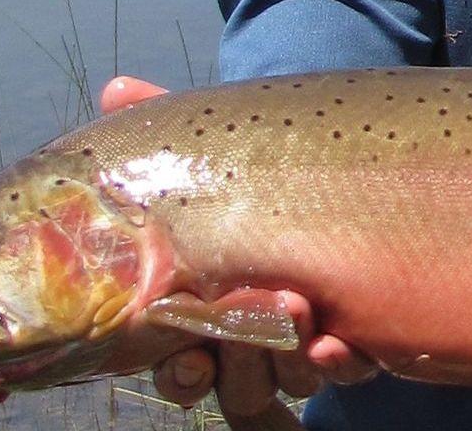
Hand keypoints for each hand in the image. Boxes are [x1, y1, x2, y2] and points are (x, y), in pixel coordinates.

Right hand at [99, 77, 379, 414]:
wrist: (340, 167)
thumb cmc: (250, 170)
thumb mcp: (210, 148)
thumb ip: (163, 127)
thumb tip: (116, 89)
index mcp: (201, 315)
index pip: (180, 366)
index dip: (182, 368)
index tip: (188, 350)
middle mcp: (248, 344)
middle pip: (233, 382)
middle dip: (242, 356)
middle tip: (256, 304)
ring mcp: (302, 346)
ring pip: (286, 381)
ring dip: (291, 355)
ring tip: (299, 304)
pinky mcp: (355, 341)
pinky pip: (345, 372)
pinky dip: (339, 363)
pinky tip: (340, 341)